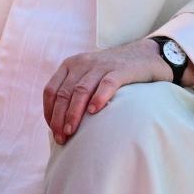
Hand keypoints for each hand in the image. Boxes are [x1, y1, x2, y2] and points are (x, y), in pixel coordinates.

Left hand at [43, 38, 193, 144]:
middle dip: (59, 118)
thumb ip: (74, 92)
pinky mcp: (122, 70)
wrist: (144, 55)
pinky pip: (107, 83)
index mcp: (71, 65)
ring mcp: (102, 65)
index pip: (51, 90)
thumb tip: (59, 125)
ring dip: (74, 113)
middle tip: (61, 138)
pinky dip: (99, 97)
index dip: (49, 112)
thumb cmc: (112, 73)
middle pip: (64, 93)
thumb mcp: (88, 76)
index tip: (53, 130)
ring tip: (72, 131)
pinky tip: (94, 112)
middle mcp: (83, 63)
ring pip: (81, 90)